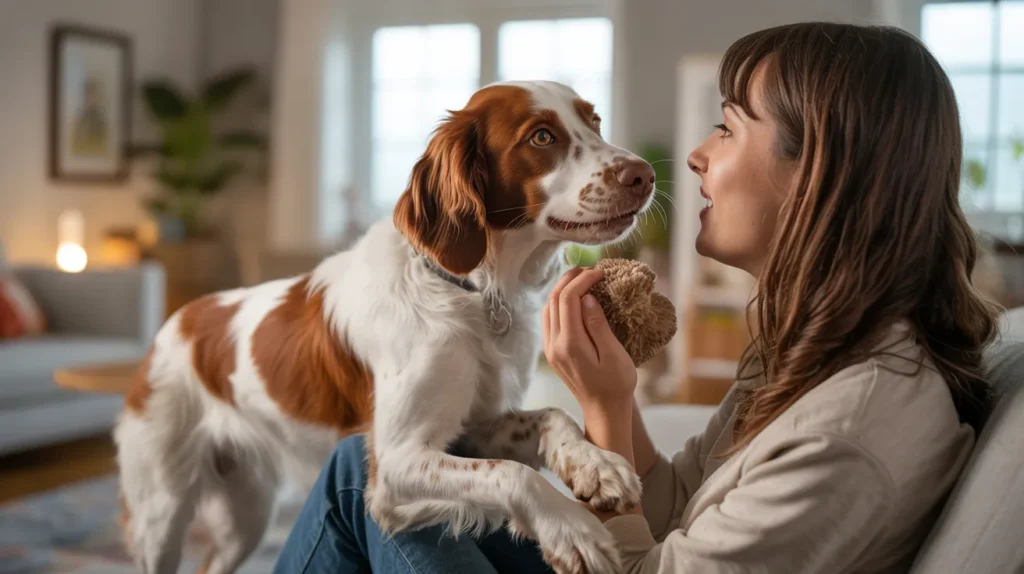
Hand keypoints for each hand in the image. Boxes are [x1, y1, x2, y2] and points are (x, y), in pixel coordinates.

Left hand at [542, 267, 637, 412]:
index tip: (600, 272)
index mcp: (571, 344)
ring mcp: (550, 349)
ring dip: (562, 289)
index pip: (568, 298)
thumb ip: (598, 325)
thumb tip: (587, 298)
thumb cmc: (616, 384)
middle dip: (570, 278)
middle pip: (553, 299)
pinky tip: (573, 299)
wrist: (604, 411)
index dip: (583, 279)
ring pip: (547, 308)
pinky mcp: (552, 352)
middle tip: (591, 270)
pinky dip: (558, 303)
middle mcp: (554, 345)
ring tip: (582, 278)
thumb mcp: (614, 355)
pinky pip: (549, 319)